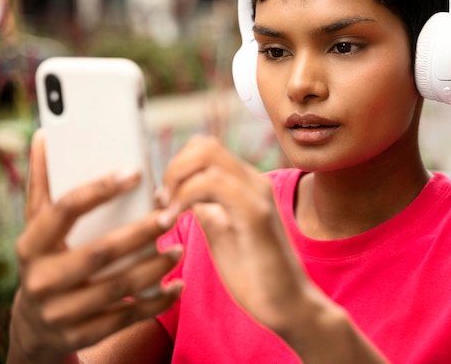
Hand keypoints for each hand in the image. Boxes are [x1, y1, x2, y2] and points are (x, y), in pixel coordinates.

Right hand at [8, 130, 182, 362]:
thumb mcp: (37, 227)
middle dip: (140, 233)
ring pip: (118, 286)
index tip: (135, 172)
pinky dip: (156, 301)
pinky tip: (177, 286)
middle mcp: (42, 280)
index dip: (100, 189)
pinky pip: (127, 317)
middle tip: (171, 215)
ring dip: (154, 267)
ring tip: (179, 249)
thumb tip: (45, 136)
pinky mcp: (84, 335)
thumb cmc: (45, 260)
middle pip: (99, 252)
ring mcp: (61, 312)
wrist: (34, 326)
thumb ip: (43, 184)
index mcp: (30, 246)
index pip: (64, 210)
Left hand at [156, 135, 317, 332]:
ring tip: (167, 213)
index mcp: (245, 185)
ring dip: (176, 180)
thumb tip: (179, 193)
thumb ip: (205, 209)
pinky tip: (174, 221)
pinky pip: (214, 184)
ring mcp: (257, 194)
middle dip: (173, 168)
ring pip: (207, 156)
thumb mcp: (220, 234)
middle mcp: (254, 181)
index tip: (164, 199)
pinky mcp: (257, 214)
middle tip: (163, 202)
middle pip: (204, 144)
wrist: (288, 306)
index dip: (177, 166)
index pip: (206, 149)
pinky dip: (184, 196)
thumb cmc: (255, 275)